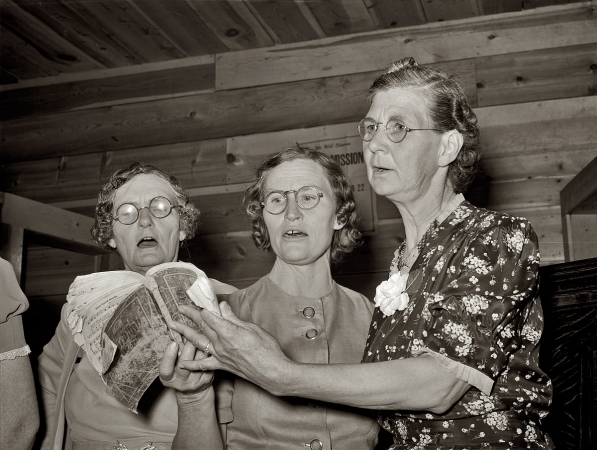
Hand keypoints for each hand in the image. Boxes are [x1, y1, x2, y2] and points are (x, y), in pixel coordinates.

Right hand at [159, 340, 213, 395]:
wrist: (193, 391)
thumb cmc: (178, 372)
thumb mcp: (171, 367)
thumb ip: (172, 354)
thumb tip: (175, 331)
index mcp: (168, 379)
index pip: (166, 368)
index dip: (169, 356)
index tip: (173, 343)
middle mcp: (181, 382)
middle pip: (185, 361)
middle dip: (189, 345)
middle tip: (191, 337)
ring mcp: (195, 382)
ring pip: (200, 358)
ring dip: (201, 346)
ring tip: (201, 340)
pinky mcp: (207, 379)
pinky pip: (209, 361)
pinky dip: (209, 352)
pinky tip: (210, 347)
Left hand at [169, 302, 290, 394]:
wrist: (272, 372)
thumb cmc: (267, 349)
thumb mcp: (252, 329)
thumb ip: (234, 319)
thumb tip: (222, 307)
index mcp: (229, 331)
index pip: (210, 316)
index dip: (204, 306)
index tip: (200, 299)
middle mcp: (221, 343)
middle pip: (203, 326)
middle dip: (191, 315)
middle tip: (181, 308)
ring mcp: (220, 355)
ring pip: (198, 342)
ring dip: (185, 332)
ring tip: (173, 326)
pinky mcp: (222, 366)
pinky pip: (204, 364)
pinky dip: (192, 363)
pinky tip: (182, 362)